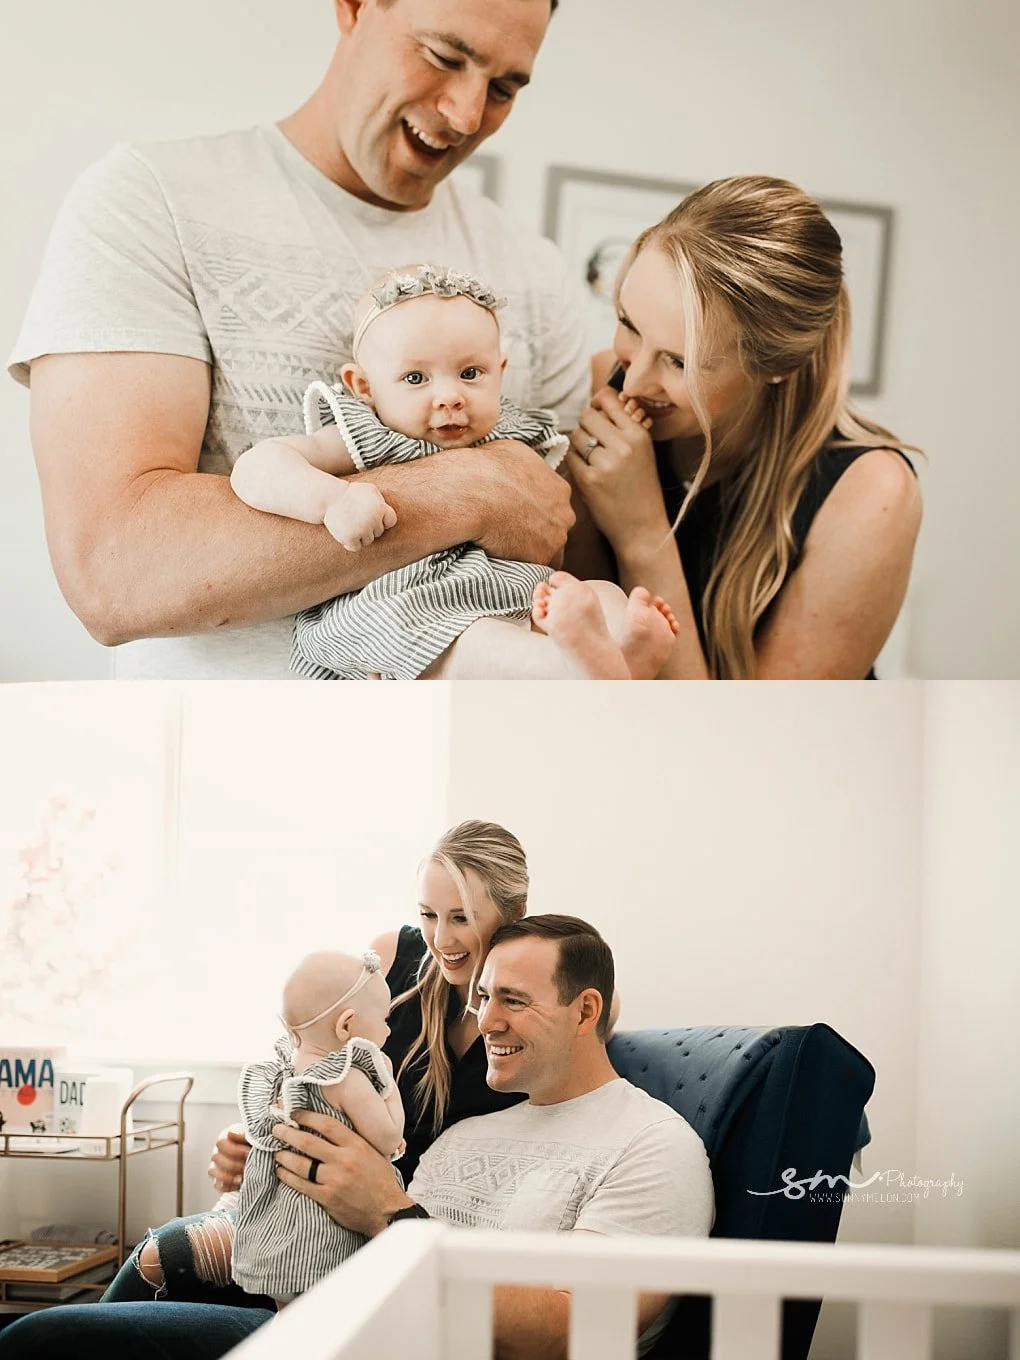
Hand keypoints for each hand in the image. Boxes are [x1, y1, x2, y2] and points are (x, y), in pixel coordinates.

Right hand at [208, 1123, 250, 1192]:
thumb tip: (230, 1134)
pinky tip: (238, 1184)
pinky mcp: (218, 1180)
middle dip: (234, 1164)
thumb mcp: (251, 1138)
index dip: (234, 1150)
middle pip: (217, 1158)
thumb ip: (242, 1136)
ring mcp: (216, 1167)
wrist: (258, 1157)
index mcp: (225, 1139)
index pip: (220, 1143)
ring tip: (242, 1178)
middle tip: (247, 1167)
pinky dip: (227, 1186)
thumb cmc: (253, 1144)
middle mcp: (217, 1152)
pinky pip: (217, 1184)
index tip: (248, 1153)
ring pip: (214, 1172)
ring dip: (228, 1176)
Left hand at [272, 1110, 408, 1236]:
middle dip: (288, 1134)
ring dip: (285, 1156)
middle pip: (309, 1142)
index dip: (307, 1117)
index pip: (327, 1124)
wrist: (387, 1211)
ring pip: (301, 1164)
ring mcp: (334, 1180)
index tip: (294, 1114)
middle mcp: (344, 1160)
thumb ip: (354, 1140)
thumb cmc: (381, 1180)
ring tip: (276, 1152)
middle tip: (276, 1129)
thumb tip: (331, 1127)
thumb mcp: (373, 1152)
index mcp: (356, 1145)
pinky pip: (302, 1185)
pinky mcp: (328, 1198)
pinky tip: (281, 1172)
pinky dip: (288, 1177)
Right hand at [323, 482, 397, 550]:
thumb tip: (400, 513)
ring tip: (349, 522)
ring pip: (368, 541)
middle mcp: (373, 518)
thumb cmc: (351, 494)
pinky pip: (355, 548)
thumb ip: (383, 502)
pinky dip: (349, 543)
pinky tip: (344, 532)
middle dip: (369, 527)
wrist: (329, 497)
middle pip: (379, 532)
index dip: (381, 520)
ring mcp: (362, 529)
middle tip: (356, 517)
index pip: (390, 522)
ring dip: (359, 535)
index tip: (371, 515)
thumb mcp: (370, 491)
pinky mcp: (350, 537)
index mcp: (380, 507)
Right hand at [466, 440, 574, 563]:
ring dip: (530, 550)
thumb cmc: (487, 468)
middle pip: (555, 529)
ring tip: (505, 547)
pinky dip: (520, 564)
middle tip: (512, 531)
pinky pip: (533, 567)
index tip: (520, 514)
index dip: (537, 511)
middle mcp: (564, 514)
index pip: (555, 506)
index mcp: (559, 489)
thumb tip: (519, 468)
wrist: (473, 493)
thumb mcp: (512, 452)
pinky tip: (502, 557)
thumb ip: (526, 467)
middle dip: (538, 531)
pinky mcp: (540, 558)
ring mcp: (555, 538)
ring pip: (547, 550)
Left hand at [565, 388, 670, 553]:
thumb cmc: (641, 488)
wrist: (642, 527)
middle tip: (591, 440)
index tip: (596, 412)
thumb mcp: (643, 451)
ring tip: (591, 458)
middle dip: (585, 425)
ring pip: (576, 436)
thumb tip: (594, 405)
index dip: (597, 403)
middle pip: (587, 416)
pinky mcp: (589, 480)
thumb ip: (622, 428)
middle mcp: (623, 445)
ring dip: (578, 444)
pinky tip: (586, 471)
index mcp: (639, 434)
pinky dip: (574, 462)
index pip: (608, 399)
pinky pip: (570, 457)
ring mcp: (605, 463)